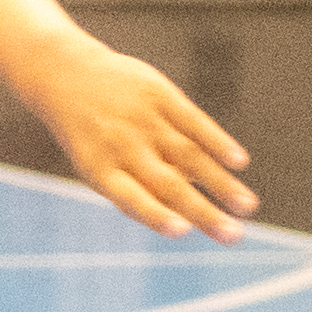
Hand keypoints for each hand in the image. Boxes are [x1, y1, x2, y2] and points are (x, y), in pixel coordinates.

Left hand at [23, 39, 256, 240]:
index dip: (154, 214)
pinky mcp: (158, 93)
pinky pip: (193, 120)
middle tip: (234, 237)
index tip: (181, 231)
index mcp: (100, 168)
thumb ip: (134, 190)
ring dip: (220, 183)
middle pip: (168, 183)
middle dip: (202, 211)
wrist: (64, 74)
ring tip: (248, 207)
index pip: (130, 197)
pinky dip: (217, 141)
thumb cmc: (90, 135)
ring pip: (188, 155)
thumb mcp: (95, 164)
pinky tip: (239, 162)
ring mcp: (141, 118)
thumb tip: (185, 216)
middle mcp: (122, 145)